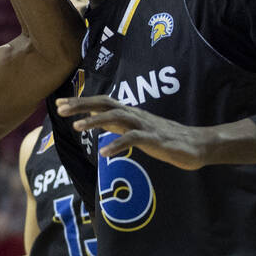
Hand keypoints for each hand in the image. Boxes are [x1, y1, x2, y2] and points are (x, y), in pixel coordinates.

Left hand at [56, 95, 213, 169]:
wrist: (196, 144)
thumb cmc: (165, 137)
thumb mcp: (136, 129)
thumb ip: (117, 124)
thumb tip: (96, 119)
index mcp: (129, 113)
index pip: (101, 102)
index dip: (80, 102)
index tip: (59, 104)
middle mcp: (134, 115)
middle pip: (104, 104)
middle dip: (81, 105)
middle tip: (60, 109)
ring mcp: (144, 126)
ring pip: (117, 117)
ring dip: (96, 121)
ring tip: (76, 127)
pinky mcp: (155, 139)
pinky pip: (134, 140)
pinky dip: (118, 145)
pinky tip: (104, 153)